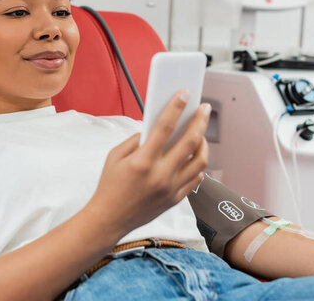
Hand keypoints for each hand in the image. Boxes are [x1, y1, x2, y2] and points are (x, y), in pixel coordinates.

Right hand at [86, 90, 210, 236]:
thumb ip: (137, 139)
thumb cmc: (110, 186)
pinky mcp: (176, 199)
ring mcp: (171, 189)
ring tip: (201, 132)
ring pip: (200, 161)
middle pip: (190, 142)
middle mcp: (160, 175)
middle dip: (200, 120)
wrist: (109, 219)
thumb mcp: (115, 156)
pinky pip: (196, 178)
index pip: (164, 127)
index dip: (176, 107)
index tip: (185, 94)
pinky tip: (195, 154)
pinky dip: (199, 164)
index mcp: (142, 162)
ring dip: (204, 142)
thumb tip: (158, 125)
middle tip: (204, 108)